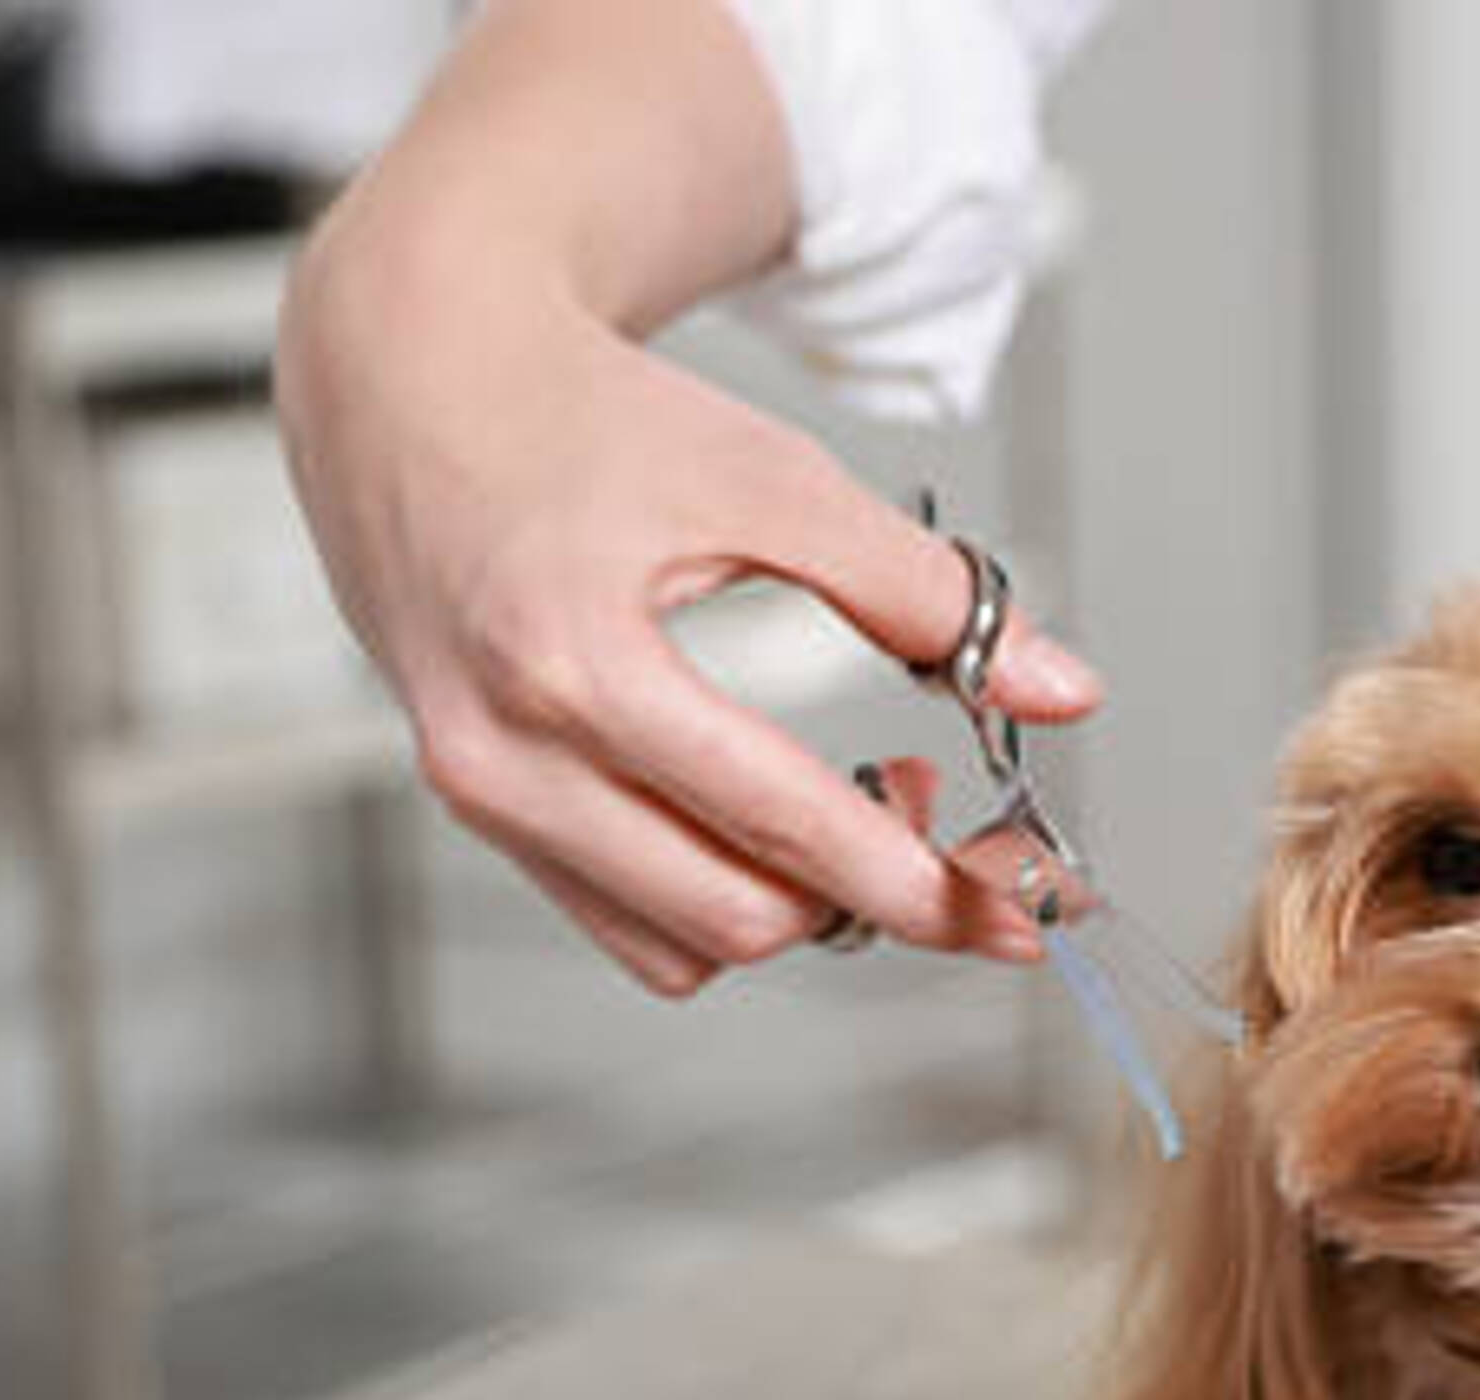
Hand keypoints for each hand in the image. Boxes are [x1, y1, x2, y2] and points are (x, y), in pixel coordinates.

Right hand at [277, 218, 1095, 993]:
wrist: (416, 375)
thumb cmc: (586, 416)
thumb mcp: (777, 478)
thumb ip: (927, 594)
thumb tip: (1062, 692)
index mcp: (574, 660)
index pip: (786, 827)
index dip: (926, 884)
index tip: (1023, 906)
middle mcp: (505, 749)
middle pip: (743, 917)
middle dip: (870, 895)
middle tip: (943, 814)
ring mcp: (479, 790)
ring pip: (683, 944)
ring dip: (796, 903)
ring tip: (858, 799)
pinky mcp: (475, 806)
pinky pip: (624, 920)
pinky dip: (715, 895)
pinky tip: (764, 812)